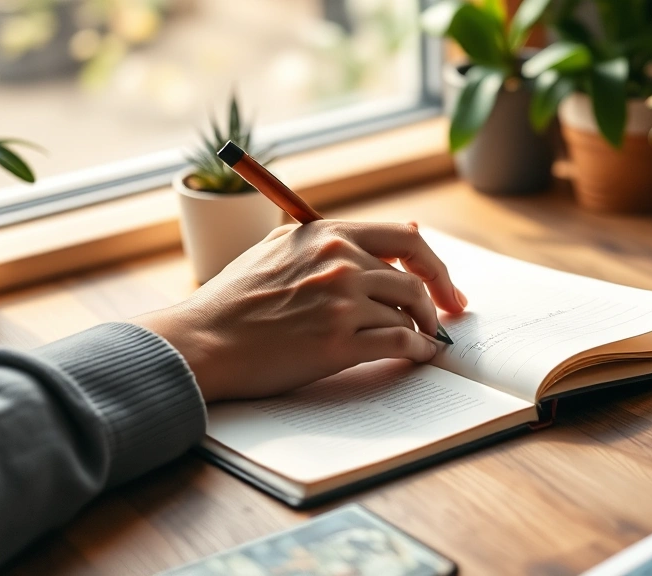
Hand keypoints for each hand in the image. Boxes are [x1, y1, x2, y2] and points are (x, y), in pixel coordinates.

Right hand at [134, 220, 466, 401]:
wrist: (204, 341)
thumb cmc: (235, 299)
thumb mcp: (279, 248)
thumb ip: (331, 239)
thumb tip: (397, 236)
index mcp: (326, 234)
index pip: (403, 238)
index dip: (433, 263)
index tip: (444, 284)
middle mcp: (339, 261)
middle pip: (414, 277)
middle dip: (439, 300)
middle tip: (448, 316)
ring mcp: (340, 301)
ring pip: (409, 312)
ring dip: (423, 330)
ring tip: (424, 341)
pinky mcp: (338, 342)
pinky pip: (399, 344)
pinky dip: (417, 351)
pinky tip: (419, 356)